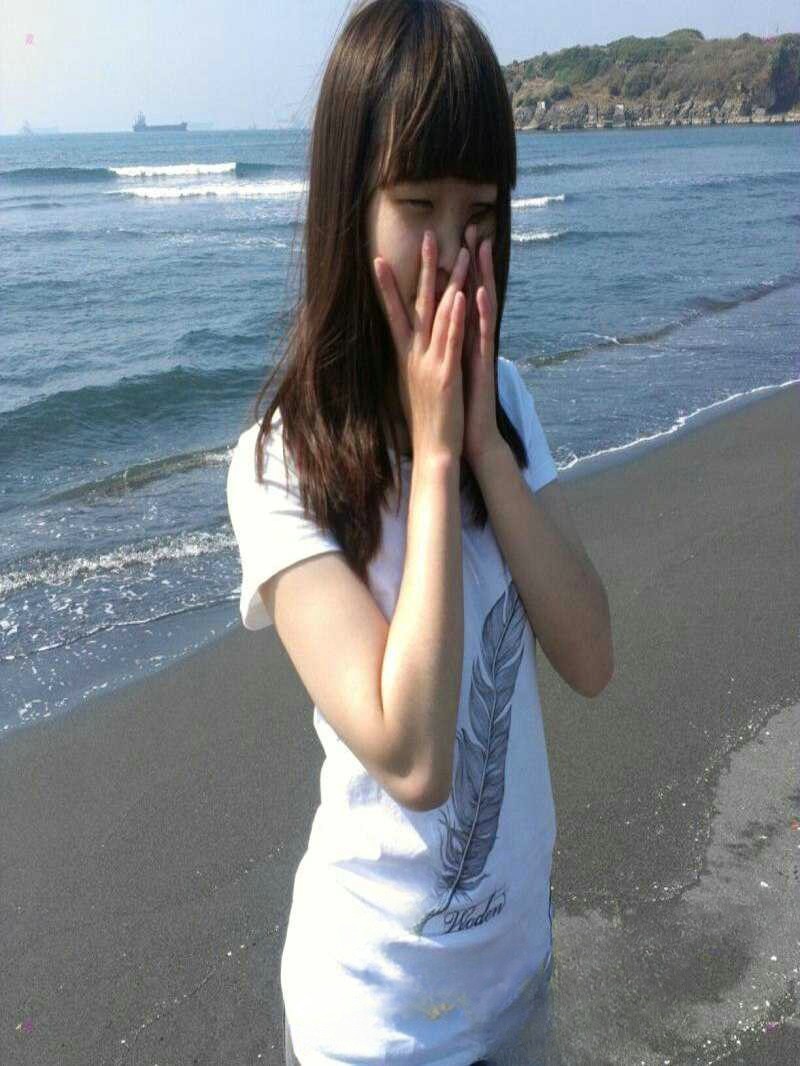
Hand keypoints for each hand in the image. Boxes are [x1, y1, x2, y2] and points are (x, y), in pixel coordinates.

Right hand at [373, 233, 470, 462]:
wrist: (433, 450)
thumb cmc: (426, 422)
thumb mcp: (413, 388)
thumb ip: (411, 365)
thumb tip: (405, 352)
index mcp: (406, 358)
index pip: (393, 314)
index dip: (386, 287)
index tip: (378, 259)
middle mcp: (414, 355)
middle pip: (418, 304)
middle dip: (424, 269)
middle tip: (429, 236)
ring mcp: (430, 363)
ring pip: (439, 315)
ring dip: (450, 282)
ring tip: (459, 253)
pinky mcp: (447, 374)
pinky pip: (451, 340)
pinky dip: (455, 317)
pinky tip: (462, 295)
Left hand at [461, 225, 504, 469]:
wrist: (467, 437)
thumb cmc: (453, 406)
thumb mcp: (441, 370)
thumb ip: (440, 348)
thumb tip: (429, 333)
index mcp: (456, 339)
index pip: (454, 297)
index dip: (452, 271)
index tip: (446, 244)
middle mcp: (470, 339)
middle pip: (470, 292)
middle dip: (471, 261)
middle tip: (472, 229)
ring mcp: (478, 350)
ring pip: (481, 306)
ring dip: (481, 276)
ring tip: (480, 248)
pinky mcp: (482, 364)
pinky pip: (482, 334)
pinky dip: (481, 313)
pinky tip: (479, 293)